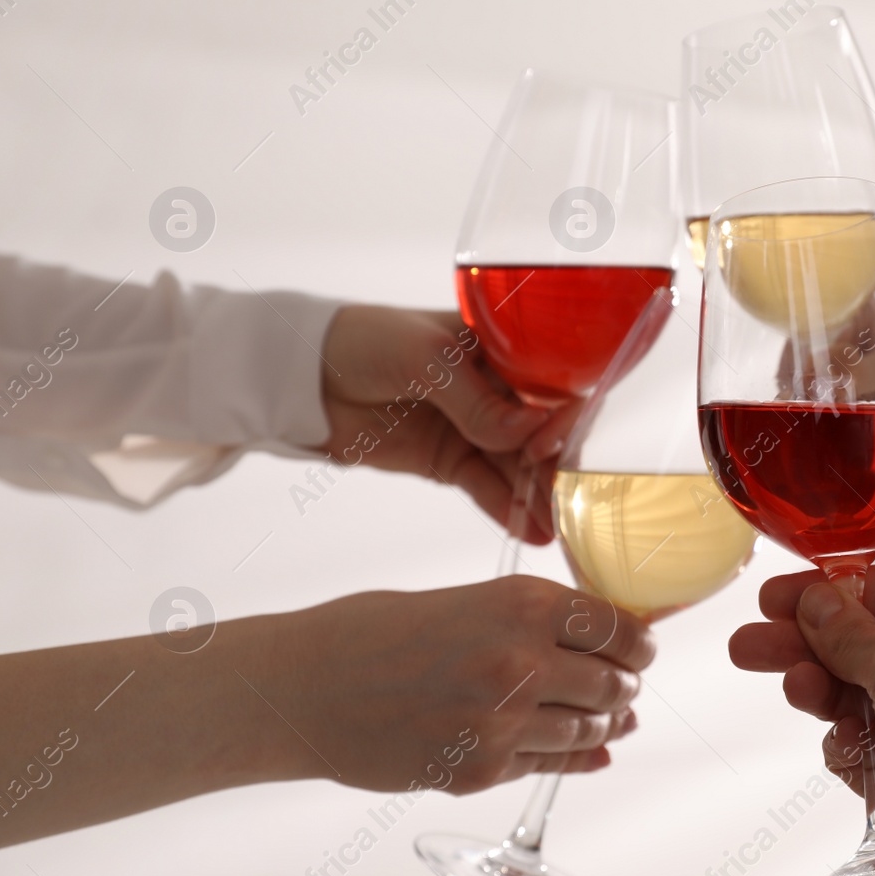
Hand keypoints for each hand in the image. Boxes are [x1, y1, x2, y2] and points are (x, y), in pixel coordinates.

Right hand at [0, 575, 654, 848]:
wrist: (301, 689)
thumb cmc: (373, 632)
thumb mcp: (461, 601)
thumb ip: (529, 621)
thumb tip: (596, 641)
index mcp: (520, 603)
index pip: (618, 627)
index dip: (637, 641)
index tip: (641, 647)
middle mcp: (522, 660)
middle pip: (613, 681)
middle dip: (624, 685)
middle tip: (624, 684)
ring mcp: (504, 721)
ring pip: (589, 728)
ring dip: (604, 723)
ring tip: (609, 717)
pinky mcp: (481, 769)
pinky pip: (551, 766)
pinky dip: (575, 758)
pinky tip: (589, 752)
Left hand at [318, 306, 581, 541]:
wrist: (305, 376)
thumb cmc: (367, 342)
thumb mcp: (424, 359)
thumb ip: (475, 399)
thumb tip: (528, 432)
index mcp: (504, 350)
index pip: (552, 383)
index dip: (563, 414)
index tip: (556, 443)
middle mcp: (499, 390)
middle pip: (542, 432)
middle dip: (556, 465)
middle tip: (569, 499)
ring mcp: (477, 429)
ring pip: (518, 466)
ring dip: (539, 496)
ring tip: (559, 528)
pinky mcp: (452, 462)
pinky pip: (488, 488)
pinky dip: (509, 510)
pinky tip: (535, 533)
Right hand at [730, 567, 874, 875]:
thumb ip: (847, 633)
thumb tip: (814, 604)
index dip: (831, 595)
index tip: (774, 600)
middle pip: (870, 648)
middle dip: (808, 647)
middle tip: (750, 648)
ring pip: (865, 700)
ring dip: (825, 693)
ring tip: (797, 691)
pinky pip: (870, 753)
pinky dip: (850, 747)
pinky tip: (842, 745)